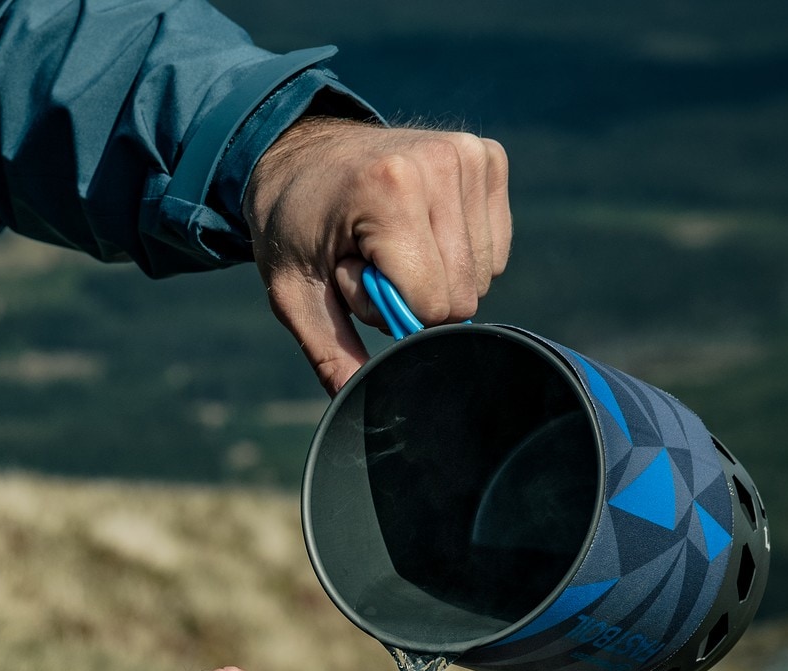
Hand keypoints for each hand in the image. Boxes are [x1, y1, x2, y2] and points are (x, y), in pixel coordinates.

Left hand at [244, 117, 511, 393]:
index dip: (391, 312)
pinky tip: (417, 228)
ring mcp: (469, 153)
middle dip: (415, 297)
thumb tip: (358, 400)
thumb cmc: (293, 226)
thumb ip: (330, 351)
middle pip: (462, 295)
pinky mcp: (488, 156)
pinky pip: (494, 248)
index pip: (431, 304)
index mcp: (388, 191)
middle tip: (369, 261)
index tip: (354, 276)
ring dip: (436, 275)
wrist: (300, 155)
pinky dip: (458, 253)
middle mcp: (439, 163)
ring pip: (483, 275)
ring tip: (388, 243)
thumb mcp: (294, 294)